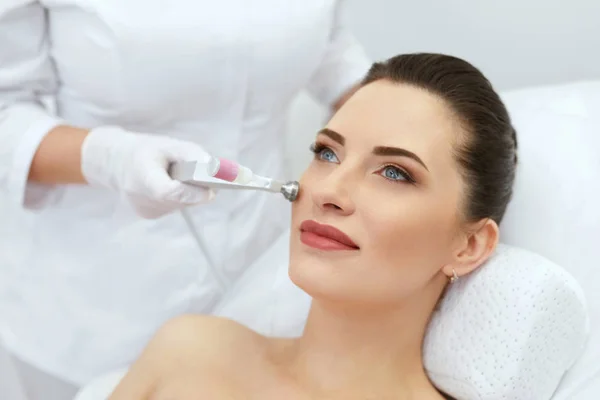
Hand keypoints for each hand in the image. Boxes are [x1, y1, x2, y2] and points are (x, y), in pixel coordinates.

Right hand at [81, 126, 214, 218]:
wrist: (115, 162)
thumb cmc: (144, 151)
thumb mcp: (167, 145)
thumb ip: (192, 155)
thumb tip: (215, 168)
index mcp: (142, 179)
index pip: (170, 193)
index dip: (193, 193)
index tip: (212, 189)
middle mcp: (142, 200)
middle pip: (181, 200)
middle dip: (197, 189)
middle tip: (205, 176)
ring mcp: (146, 211)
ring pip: (181, 204)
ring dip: (189, 192)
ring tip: (182, 176)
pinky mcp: (150, 215)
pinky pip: (175, 206)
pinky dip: (180, 196)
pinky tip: (172, 184)